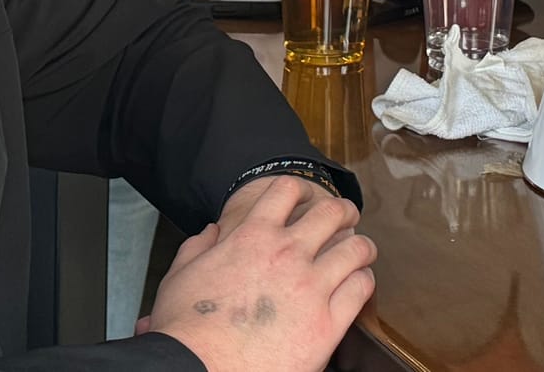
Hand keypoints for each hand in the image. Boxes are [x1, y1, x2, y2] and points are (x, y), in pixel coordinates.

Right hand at [145, 176, 375, 371]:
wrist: (199, 371)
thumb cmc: (186, 331)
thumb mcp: (180, 276)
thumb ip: (198, 248)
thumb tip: (211, 233)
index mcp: (252, 238)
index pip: (286, 190)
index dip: (300, 189)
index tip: (305, 198)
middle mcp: (287, 254)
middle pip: (332, 212)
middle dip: (343, 211)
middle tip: (347, 216)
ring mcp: (310, 287)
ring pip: (356, 249)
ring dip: (361, 246)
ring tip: (362, 250)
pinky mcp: (327, 324)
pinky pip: (360, 289)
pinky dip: (364, 281)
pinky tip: (359, 283)